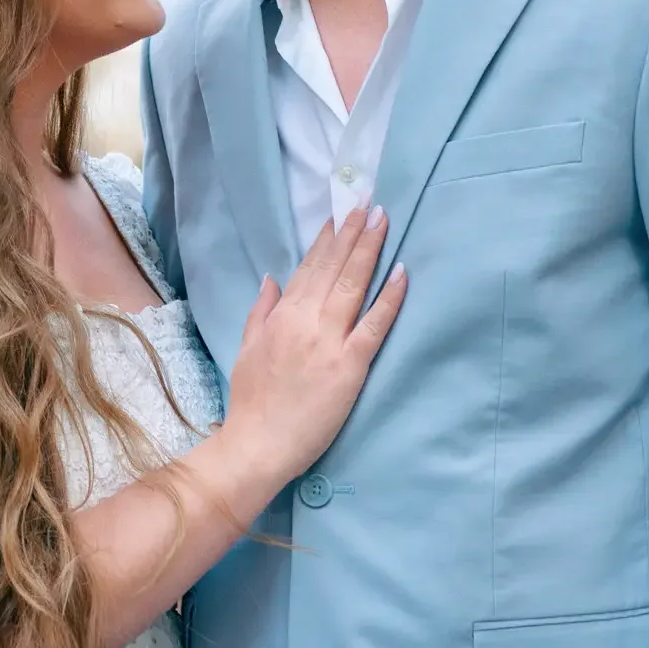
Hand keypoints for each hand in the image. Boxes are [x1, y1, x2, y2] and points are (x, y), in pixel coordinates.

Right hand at [221, 206, 406, 504]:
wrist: (258, 445)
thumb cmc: (252, 402)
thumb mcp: (246, 349)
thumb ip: (261, 311)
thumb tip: (273, 279)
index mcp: (281, 316)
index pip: (308, 268)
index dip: (327, 239)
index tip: (340, 215)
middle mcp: (305, 321)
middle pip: (333, 268)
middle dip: (353, 232)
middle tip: (369, 202)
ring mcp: (329, 341)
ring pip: (353, 285)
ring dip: (369, 250)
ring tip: (383, 220)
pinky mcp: (350, 365)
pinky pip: (374, 325)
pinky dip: (389, 297)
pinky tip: (402, 272)